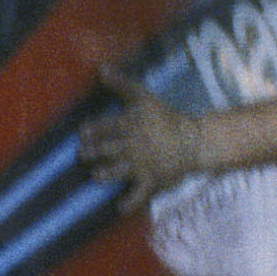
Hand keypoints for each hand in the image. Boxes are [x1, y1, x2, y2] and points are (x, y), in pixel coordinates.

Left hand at [79, 79, 212, 193]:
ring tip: (96, 175)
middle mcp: (135, 144)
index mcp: (132, 124)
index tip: (83, 133)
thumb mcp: (143, 97)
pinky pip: (140, 193)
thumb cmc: (165, 117)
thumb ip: (121, 84)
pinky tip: (119, 208)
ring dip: (107, 173)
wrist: (193, 140)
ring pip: (121, 169)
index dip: (94, 129)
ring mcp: (143, 164)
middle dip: (95, 152)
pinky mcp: (152, 180)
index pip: (109, 126)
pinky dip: (130, 202)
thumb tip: (101, 67)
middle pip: (110, 148)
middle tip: (83, 154)